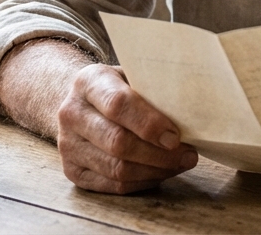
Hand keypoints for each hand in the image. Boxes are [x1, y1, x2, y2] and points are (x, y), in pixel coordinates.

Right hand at [56, 63, 198, 193]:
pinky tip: (160, 172)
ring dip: (155, 170)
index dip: (149, 123)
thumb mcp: (130, 75)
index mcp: (87, 82)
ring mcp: (68, 146)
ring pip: (117, 169)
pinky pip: (113, 185)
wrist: (79, 102)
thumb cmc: (117, 87)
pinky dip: (143, 182)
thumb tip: (193, 108)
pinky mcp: (72, 171)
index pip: (118, 105)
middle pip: (118, 142)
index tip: (176, 136)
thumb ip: (152, 88)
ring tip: (180, 163)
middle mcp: (71, 114)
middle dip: (159, 154)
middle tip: (188, 154)